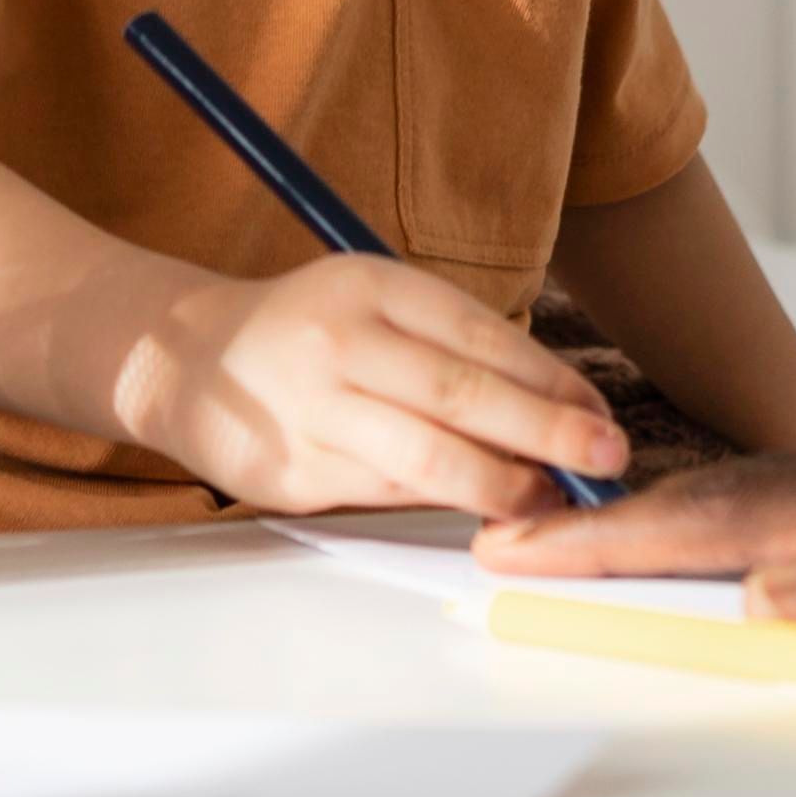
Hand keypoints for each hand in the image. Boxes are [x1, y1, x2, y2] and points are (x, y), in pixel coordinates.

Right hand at [124, 254, 627, 516]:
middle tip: (604, 460)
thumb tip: (554, 410)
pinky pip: (388, 493)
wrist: (190, 360)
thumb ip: (450, 347)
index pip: (481, 337)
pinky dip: (445, 503)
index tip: (599, 414)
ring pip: (429, 458)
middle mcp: (341, 343)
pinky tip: (483, 509)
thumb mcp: (373, 302)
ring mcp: (314, 410)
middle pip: (463, 396)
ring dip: (504, 485)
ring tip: (549, 498)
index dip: (551, 383)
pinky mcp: (294, 472)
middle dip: (547, 435)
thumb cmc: (308, 331)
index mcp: (370, 287)